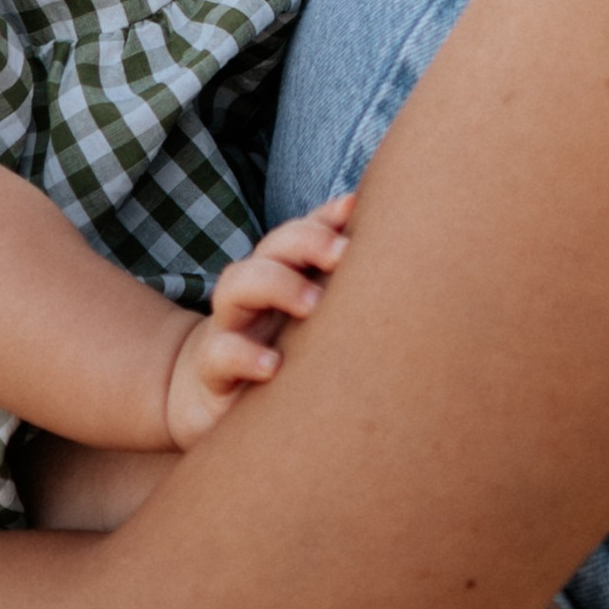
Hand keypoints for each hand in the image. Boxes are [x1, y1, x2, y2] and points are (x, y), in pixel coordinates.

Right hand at [164, 194, 353, 445]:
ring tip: (312, 305)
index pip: (301, 235)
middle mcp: (255, 292)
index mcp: (283, 276)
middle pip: (271, 248)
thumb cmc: (278, 352)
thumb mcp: (308, 322)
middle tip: (341, 254)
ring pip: (236, 285)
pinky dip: (244, 355)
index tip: (352, 208)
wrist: (211, 399)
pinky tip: (273, 366)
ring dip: (276, 285)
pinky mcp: (213, 369)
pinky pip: (220, 354)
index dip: (324, 218)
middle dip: (306, 240)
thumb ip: (342, 293)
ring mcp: (230, 326)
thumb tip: (396, 262)